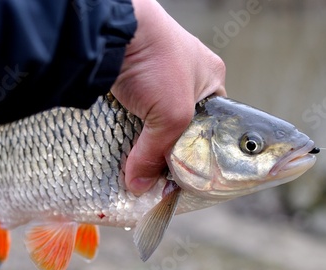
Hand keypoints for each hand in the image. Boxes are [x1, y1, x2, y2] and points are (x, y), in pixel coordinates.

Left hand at [111, 0, 226, 194]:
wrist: (115, 27)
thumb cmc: (158, 62)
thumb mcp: (171, 114)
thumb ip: (156, 154)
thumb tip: (138, 187)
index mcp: (210, 79)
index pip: (210, 126)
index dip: (197, 151)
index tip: (179, 174)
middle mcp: (185, 76)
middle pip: (179, 126)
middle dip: (167, 148)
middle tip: (155, 171)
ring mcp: (155, 76)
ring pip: (153, 121)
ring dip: (144, 140)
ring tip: (136, 161)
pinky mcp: (130, 79)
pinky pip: (131, 112)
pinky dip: (126, 128)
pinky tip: (121, 142)